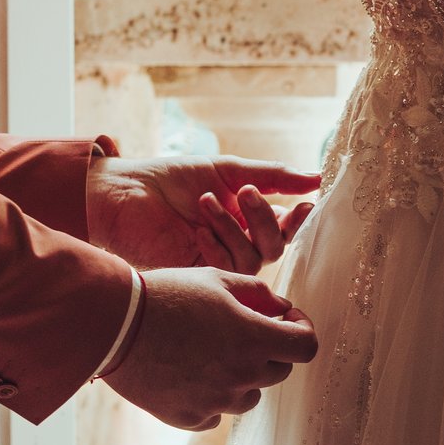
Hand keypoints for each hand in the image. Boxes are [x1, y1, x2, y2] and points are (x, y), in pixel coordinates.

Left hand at [86, 153, 317, 272]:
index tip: (303, 203)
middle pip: (276, 245)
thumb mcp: (227, 169)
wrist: (126, 194)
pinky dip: (218, 246)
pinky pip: (229, 270)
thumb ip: (272, 176)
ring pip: (255, 259)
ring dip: (235, 227)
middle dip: (265, 217)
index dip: (298, 218)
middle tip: (243, 191)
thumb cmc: (171, 178)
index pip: (285, 225)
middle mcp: (237, 240)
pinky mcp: (201, 275)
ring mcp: (219, 260)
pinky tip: (197, 230)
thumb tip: (317, 177)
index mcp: (246, 216)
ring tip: (206, 202)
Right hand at [103, 266, 317, 430]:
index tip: (287, 322)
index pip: (305, 348)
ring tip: (212, 352)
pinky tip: (190, 373)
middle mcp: (240, 376)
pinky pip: (216, 413)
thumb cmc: (166, 295)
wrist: (113, 326)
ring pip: (249, 396)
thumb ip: (258, 294)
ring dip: (243, 376)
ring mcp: (216, 402)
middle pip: (279, 372)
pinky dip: (212, 397)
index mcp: (253, 339)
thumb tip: (283, 309)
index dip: (302, 331)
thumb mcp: (216, 280)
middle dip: (271, 349)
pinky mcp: (190, 419)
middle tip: (247, 330)